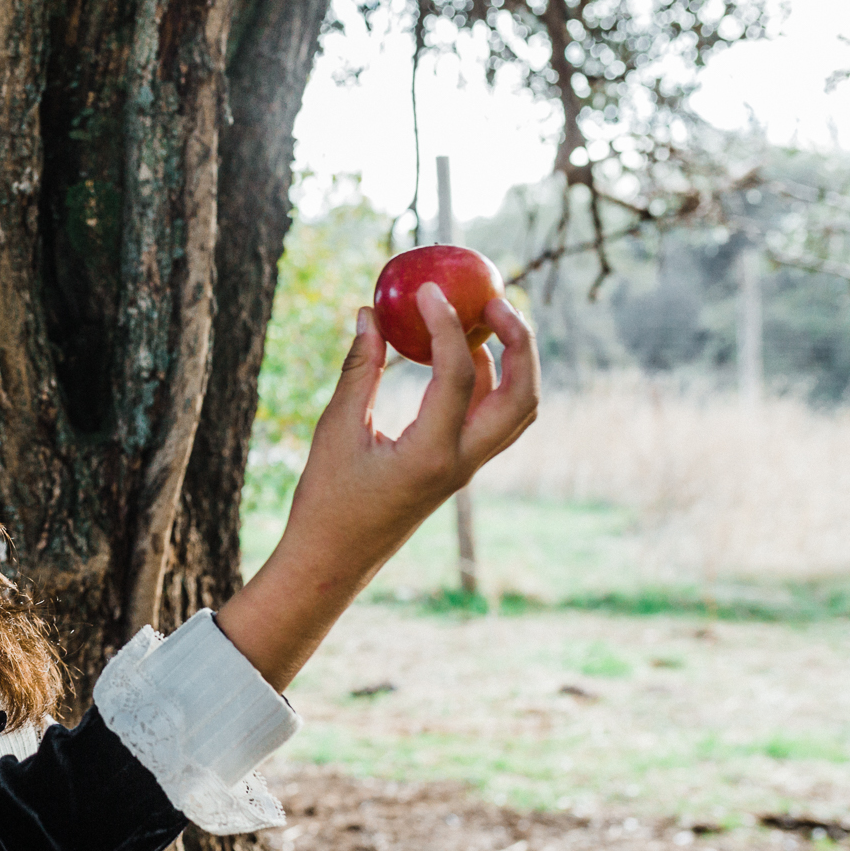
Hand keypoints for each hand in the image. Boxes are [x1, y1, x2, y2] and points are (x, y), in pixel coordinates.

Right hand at [215, 285, 538, 688]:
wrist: (334, 560)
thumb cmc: (326, 500)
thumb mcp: (335, 430)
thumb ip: (360, 370)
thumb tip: (369, 314)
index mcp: (431, 454)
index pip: (460, 374)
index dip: (446, 324)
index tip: (427, 291)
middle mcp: (462, 461)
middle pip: (523, 393)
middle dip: (519, 341)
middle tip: (491, 301)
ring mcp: (466, 467)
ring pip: (519, 408)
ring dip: (515, 360)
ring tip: (483, 321)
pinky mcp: (459, 467)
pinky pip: (495, 417)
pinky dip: (492, 380)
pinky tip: (459, 355)